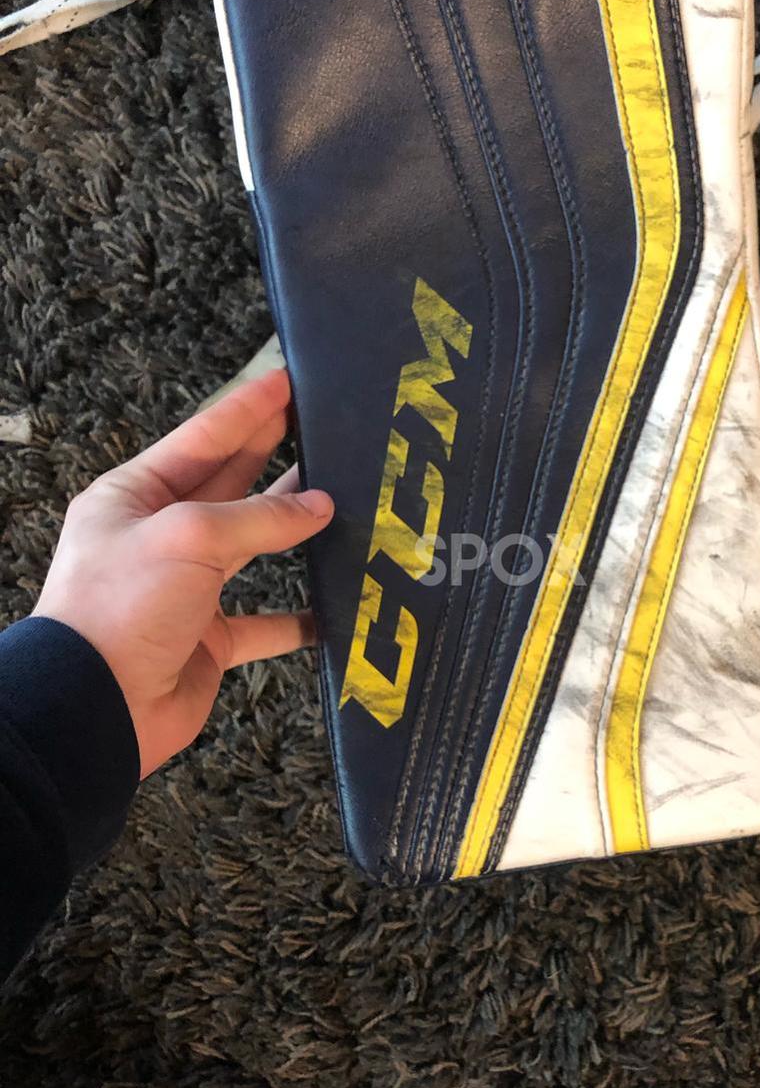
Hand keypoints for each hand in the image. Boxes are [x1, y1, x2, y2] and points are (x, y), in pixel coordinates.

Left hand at [33, 370, 332, 778]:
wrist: (96, 707)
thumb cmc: (122, 608)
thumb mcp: (190, 538)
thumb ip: (260, 517)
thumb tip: (320, 506)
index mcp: (134, 498)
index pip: (201, 439)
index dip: (246, 409)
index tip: (284, 380)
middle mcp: (159, 538)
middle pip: (227, 485)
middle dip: (269, 453)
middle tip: (314, 422)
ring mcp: (185, 589)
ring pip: (250, 547)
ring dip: (291, 527)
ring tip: (335, 498)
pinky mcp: (208, 638)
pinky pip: (264, 622)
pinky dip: (299, 617)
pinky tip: (331, 604)